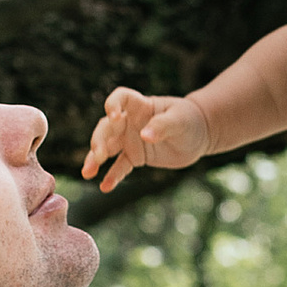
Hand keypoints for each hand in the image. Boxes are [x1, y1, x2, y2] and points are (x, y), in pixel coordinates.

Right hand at [82, 85, 210, 190]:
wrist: (198, 136)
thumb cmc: (189, 120)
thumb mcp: (179, 120)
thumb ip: (162, 126)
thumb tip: (144, 136)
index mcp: (141, 106)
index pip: (121, 98)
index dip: (113, 104)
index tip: (113, 116)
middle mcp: (130, 122)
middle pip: (107, 127)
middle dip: (99, 140)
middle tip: (99, 155)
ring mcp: (131, 140)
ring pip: (108, 147)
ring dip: (95, 158)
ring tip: (88, 173)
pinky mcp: (136, 157)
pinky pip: (121, 167)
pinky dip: (113, 176)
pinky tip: (105, 187)